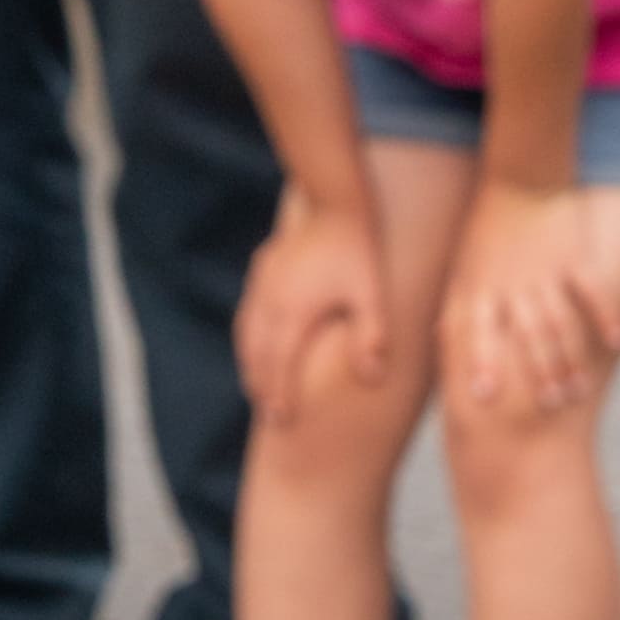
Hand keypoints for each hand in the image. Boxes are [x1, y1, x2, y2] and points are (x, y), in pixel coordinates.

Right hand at [231, 188, 393, 426]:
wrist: (334, 201)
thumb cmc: (357, 250)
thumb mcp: (371, 295)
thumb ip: (372, 338)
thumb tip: (372, 379)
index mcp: (292, 312)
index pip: (279, 364)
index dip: (280, 393)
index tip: (283, 418)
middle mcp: (269, 301)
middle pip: (256, 353)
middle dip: (260, 385)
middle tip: (269, 412)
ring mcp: (262, 285)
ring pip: (246, 333)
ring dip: (250, 362)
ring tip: (257, 385)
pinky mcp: (262, 271)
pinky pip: (248, 313)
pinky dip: (249, 337)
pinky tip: (257, 342)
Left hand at [441, 180, 619, 420]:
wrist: (522, 174)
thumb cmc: (487, 227)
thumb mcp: (463, 265)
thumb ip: (458, 302)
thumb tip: (440, 338)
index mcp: (480, 285)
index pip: (478, 329)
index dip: (481, 361)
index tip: (484, 397)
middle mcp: (512, 283)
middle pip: (527, 335)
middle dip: (538, 374)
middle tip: (551, 407)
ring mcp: (546, 271)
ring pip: (560, 322)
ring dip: (570, 359)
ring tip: (580, 391)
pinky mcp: (576, 257)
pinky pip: (594, 291)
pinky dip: (606, 317)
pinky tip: (618, 343)